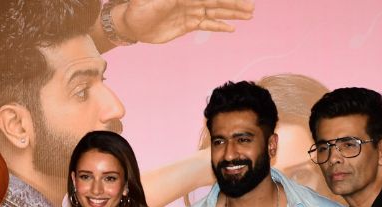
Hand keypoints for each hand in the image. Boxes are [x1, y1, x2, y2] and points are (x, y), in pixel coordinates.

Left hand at [116, 0, 254, 44]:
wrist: (130, 24)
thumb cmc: (136, 8)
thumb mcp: (146, 0)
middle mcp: (189, 1)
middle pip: (216, 2)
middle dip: (233, 4)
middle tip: (251, 7)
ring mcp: (190, 13)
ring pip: (214, 13)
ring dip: (231, 14)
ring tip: (248, 15)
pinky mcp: (187, 25)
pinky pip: (206, 25)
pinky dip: (218, 26)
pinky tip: (232, 28)